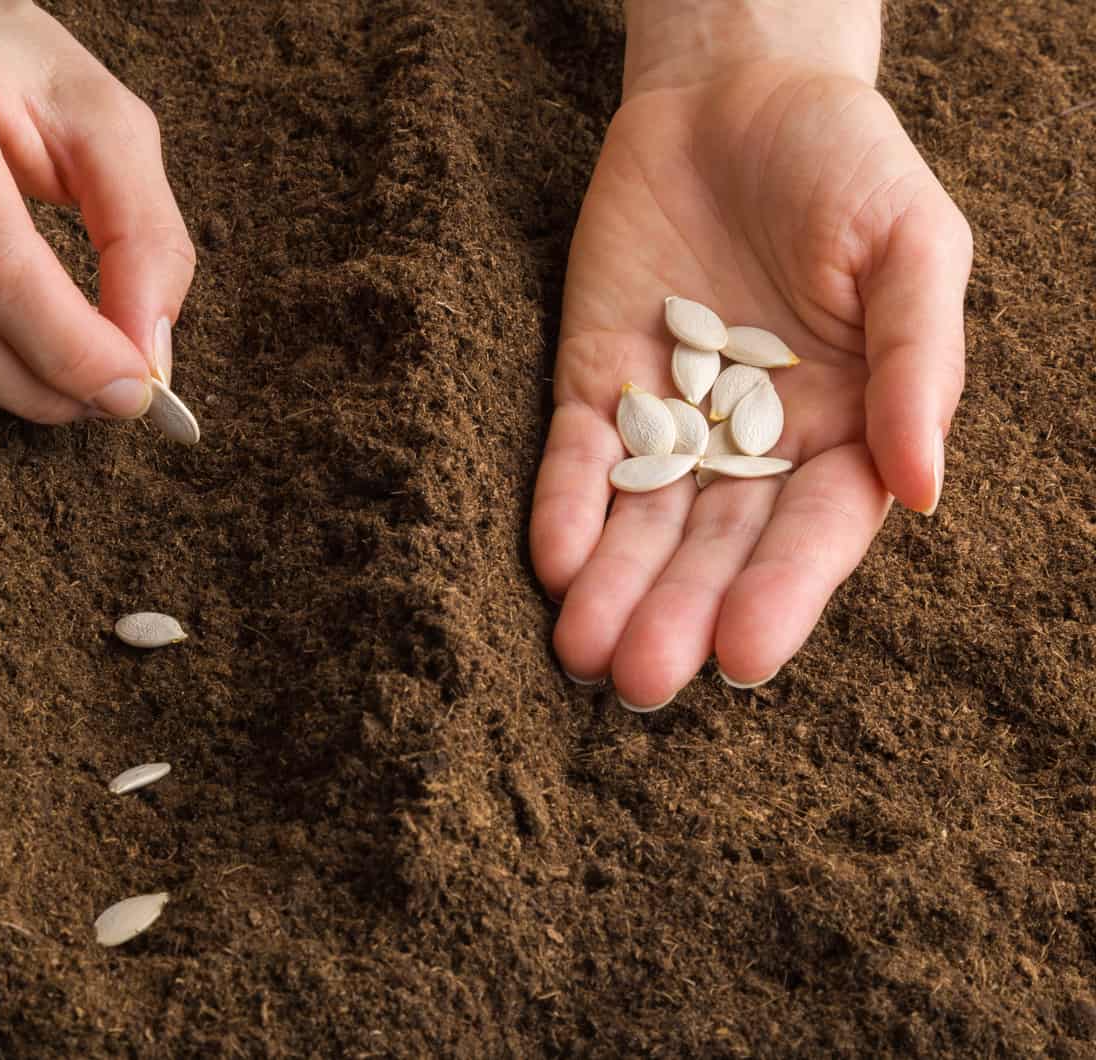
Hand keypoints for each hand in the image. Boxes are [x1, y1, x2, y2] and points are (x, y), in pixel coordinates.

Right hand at [0, 0, 194, 420]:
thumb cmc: (14, 74)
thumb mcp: (104, 119)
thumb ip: (144, 232)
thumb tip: (145, 353)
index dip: (65, 343)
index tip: (134, 386)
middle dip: (38, 381)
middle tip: (110, 400)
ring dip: (7, 387)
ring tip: (74, 381)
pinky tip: (11, 347)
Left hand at [530, 59, 971, 709]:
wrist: (737, 97)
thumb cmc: (847, 168)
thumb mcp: (913, 249)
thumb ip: (916, 364)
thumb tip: (923, 490)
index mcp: (846, 431)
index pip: (813, 533)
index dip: (781, 594)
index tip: (746, 657)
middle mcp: (754, 447)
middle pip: (715, 550)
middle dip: (679, 615)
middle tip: (641, 682)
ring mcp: (670, 420)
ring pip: (640, 524)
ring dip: (612, 587)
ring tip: (581, 654)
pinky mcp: (596, 384)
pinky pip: (578, 458)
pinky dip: (564, 506)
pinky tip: (553, 561)